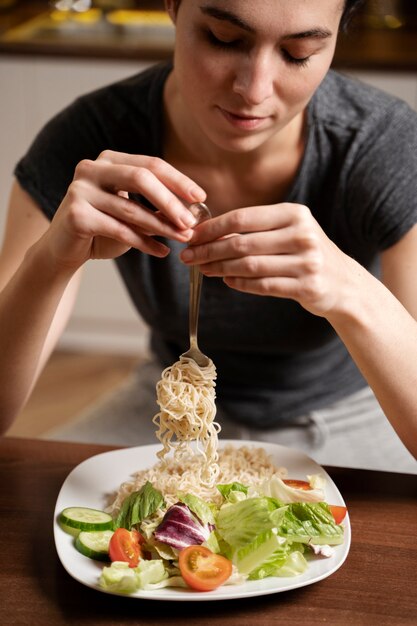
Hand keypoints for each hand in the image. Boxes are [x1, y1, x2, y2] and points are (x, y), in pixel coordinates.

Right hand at [42, 150, 205, 270]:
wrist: (64, 249)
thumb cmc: (103, 229)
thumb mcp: (133, 214)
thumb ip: (157, 208)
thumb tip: (193, 211)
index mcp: (109, 160)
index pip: (151, 164)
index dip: (178, 180)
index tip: (201, 197)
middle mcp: (92, 169)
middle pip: (142, 178)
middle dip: (171, 201)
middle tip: (192, 221)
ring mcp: (80, 190)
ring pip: (131, 208)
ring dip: (163, 226)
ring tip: (183, 239)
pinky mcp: (75, 215)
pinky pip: (119, 230)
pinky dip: (144, 243)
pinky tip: (162, 252)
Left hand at [180, 202, 357, 317]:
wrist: (344, 283)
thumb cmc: (306, 253)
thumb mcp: (289, 231)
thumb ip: (257, 228)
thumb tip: (208, 231)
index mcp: (295, 214)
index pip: (243, 217)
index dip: (213, 227)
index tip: (192, 235)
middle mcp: (302, 235)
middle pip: (242, 242)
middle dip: (209, 250)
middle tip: (188, 256)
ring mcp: (307, 262)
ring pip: (249, 266)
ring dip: (220, 268)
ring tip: (203, 269)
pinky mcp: (307, 286)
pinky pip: (263, 286)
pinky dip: (240, 284)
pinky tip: (226, 280)